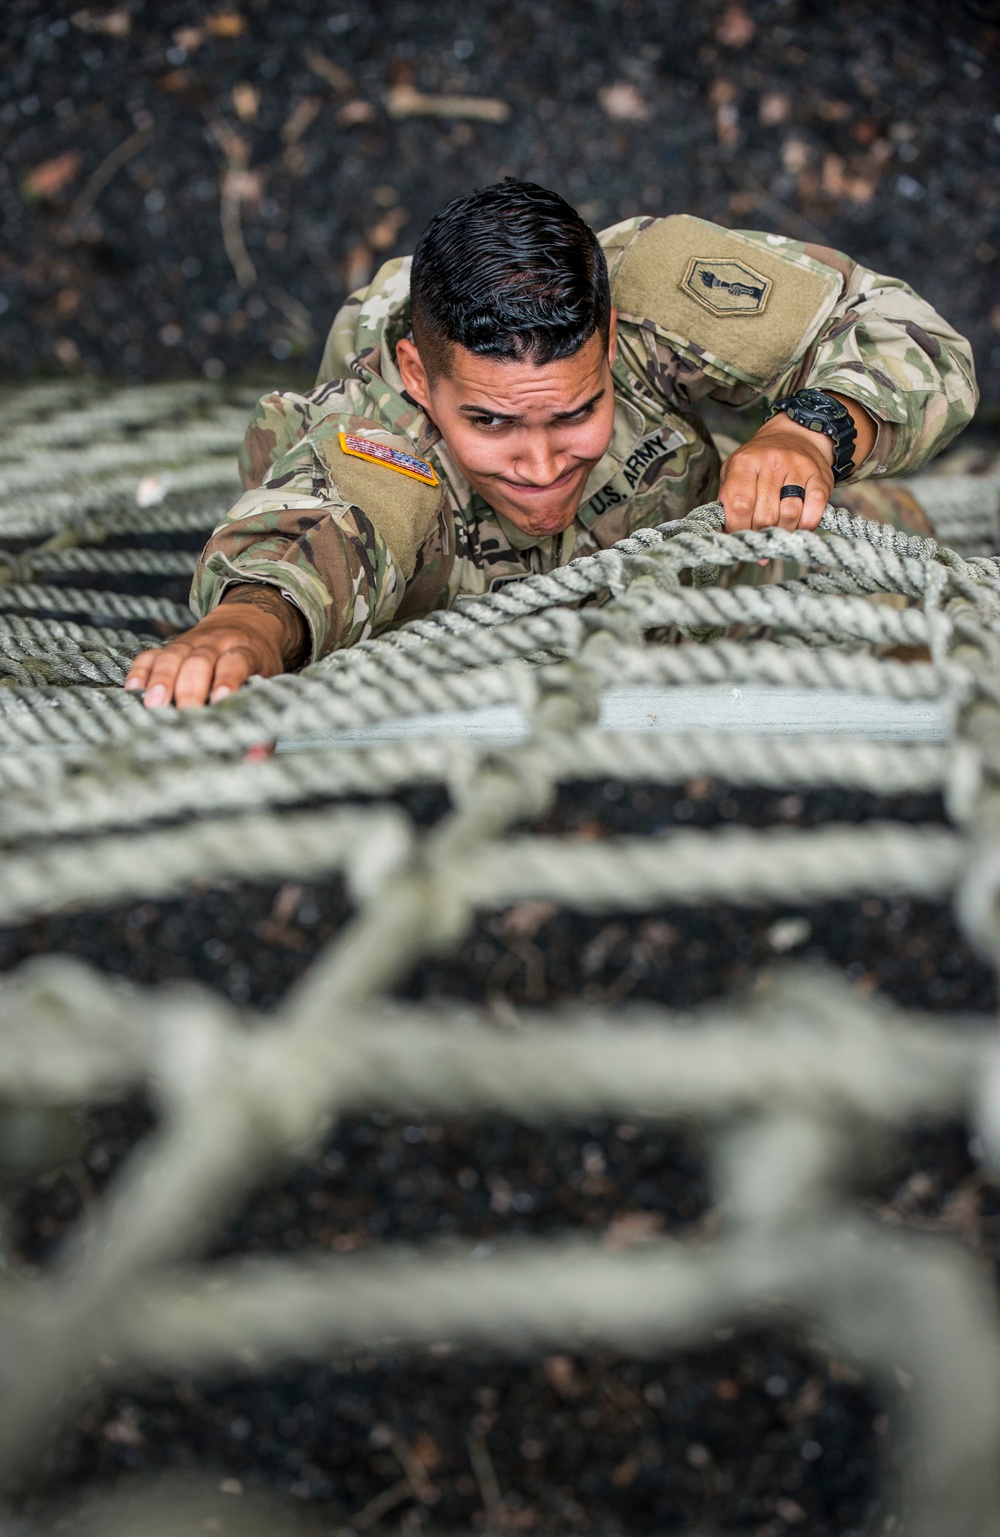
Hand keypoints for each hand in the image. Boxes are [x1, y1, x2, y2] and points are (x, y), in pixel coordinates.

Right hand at [124, 586, 306, 707]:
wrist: (247, 622)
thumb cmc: (258, 664)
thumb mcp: (271, 685)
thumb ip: (265, 721)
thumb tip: (256, 757)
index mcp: (246, 651)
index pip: (236, 663)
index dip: (227, 680)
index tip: (219, 700)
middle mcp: (216, 644)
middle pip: (200, 662)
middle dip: (190, 689)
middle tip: (185, 714)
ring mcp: (190, 642)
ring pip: (173, 656)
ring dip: (161, 680)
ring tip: (153, 705)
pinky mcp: (170, 646)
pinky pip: (150, 655)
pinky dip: (140, 671)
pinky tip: (133, 691)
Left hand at [719, 415, 833, 532]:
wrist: (796, 434)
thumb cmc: (759, 461)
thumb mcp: (734, 470)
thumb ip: (727, 498)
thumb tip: (726, 532)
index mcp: (745, 462)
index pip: (740, 505)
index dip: (738, 528)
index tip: (740, 535)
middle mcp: (772, 462)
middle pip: (765, 515)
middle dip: (760, 532)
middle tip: (760, 534)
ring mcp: (798, 468)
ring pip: (790, 514)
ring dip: (783, 530)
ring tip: (778, 530)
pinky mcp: (820, 477)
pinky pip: (814, 508)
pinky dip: (806, 524)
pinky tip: (799, 524)